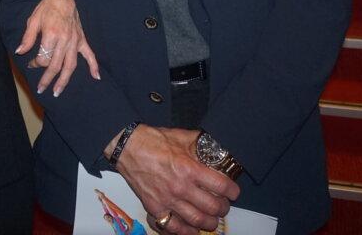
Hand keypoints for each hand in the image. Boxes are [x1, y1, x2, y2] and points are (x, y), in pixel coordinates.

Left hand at [15, 0, 99, 96]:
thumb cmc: (47, 7)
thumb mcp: (33, 19)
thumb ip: (27, 37)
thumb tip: (20, 51)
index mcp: (51, 35)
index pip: (43, 58)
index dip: (36, 64)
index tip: (31, 63)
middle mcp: (64, 40)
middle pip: (56, 66)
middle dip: (47, 79)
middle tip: (40, 89)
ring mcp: (74, 41)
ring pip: (70, 65)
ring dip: (64, 80)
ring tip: (58, 91)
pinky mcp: (81, 40)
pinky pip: (90, 55)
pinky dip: (94, 66)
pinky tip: (96, 77)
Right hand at [110, 126, 239, 234]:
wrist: (128, 147)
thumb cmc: (153, 141)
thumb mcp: (182, 137)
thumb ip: (200, 144)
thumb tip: (215, 147)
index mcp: (190, 169)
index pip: (221, 186)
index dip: (232, 191)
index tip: (233, 191)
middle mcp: (181, 187)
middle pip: (213, 207)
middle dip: (223, 208)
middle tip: (223, 205)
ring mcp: (168, 200)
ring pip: (197, 220)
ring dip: (210, 222)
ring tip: (212, 219)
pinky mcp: (155, 208)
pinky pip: (174, 227)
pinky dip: (187, 231)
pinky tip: (193, 229)